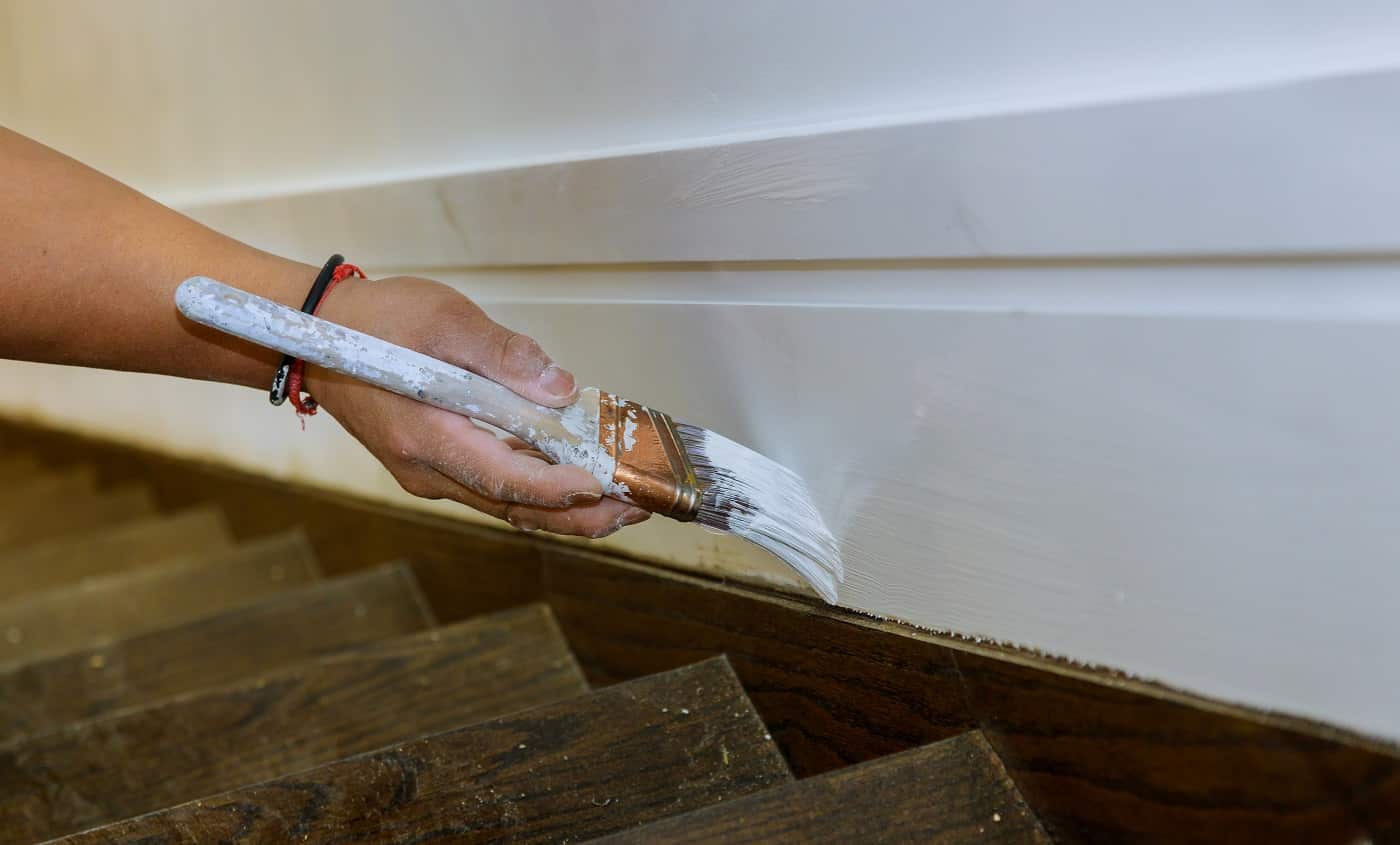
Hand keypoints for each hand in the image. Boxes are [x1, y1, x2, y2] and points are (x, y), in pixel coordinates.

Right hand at [302, 275, 648, 537]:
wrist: (315, 337)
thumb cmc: (376, 324)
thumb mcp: (443, 319)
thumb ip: (502, 355)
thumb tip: (559, 388)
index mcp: (428, 438)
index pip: (505, 481)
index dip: (559, 490)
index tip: (605, 486)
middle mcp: (429, 471)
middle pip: (515, 509)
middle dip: (582, 514)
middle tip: (638, 507)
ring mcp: (430, 475)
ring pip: (508, 507)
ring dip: (566, 509)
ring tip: (623, 501)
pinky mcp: (436, 467)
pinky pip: (494, 490)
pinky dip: (539, 492)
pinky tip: (577, 480)